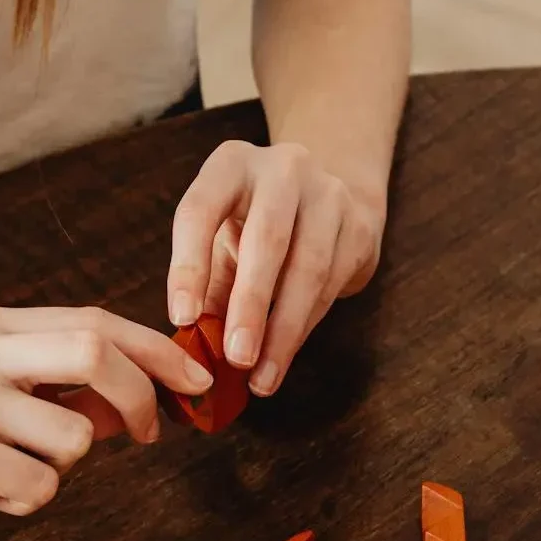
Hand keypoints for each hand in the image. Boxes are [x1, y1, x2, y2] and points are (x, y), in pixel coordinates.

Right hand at [0, 305, 212, 540]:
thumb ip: (53, 388)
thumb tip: (134, 401)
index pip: (93, 321)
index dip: (156, 349)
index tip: (199, 379)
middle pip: (95, 352)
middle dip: (141, 395)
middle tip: (148, 434)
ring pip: (74, 438)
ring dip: (57, 468)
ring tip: (3, 470)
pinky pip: (38, 487)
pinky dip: (21, 500)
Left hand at [166, 141, 384, 398]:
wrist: (321, 196)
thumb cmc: (250, 223)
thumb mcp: (220, 237)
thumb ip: (206, 283)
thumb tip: (192, 345)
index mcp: (230, 165)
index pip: (199, 211)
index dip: (188, 267)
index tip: (181, 318)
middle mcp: (281, 168)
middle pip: (266, 239)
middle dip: (250, 305)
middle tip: (236, 357)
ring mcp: (327, 191)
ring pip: (308, 267)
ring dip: (283, 329)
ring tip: (261, 375)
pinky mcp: (359, 222)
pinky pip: (333, 281)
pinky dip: (306, 324)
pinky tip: (285, 354)